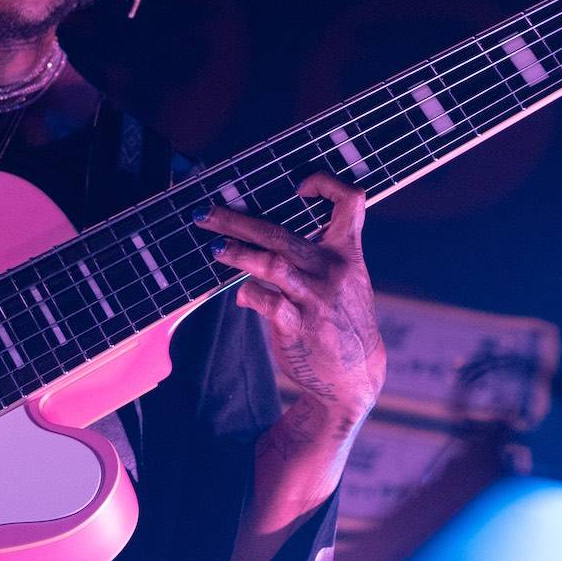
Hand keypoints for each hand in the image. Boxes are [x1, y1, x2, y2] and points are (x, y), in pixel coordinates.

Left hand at [196, 174, 385, 419]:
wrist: (355, 375)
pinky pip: (266, 302)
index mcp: (347, 253)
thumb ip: (317, 254)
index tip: (298, 187)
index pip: (350, 202)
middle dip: (237, 220)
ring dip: (236, 254)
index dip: (325, 184)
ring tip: (213, 248)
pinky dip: (248, 295)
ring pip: (270, 264)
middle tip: (206, 213)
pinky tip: (240, 295)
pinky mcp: (299, 326)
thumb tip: (264, 230)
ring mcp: (315, 298)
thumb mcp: (346, 280)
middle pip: (281, 232)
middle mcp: (332, 270)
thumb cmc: (341, 319)